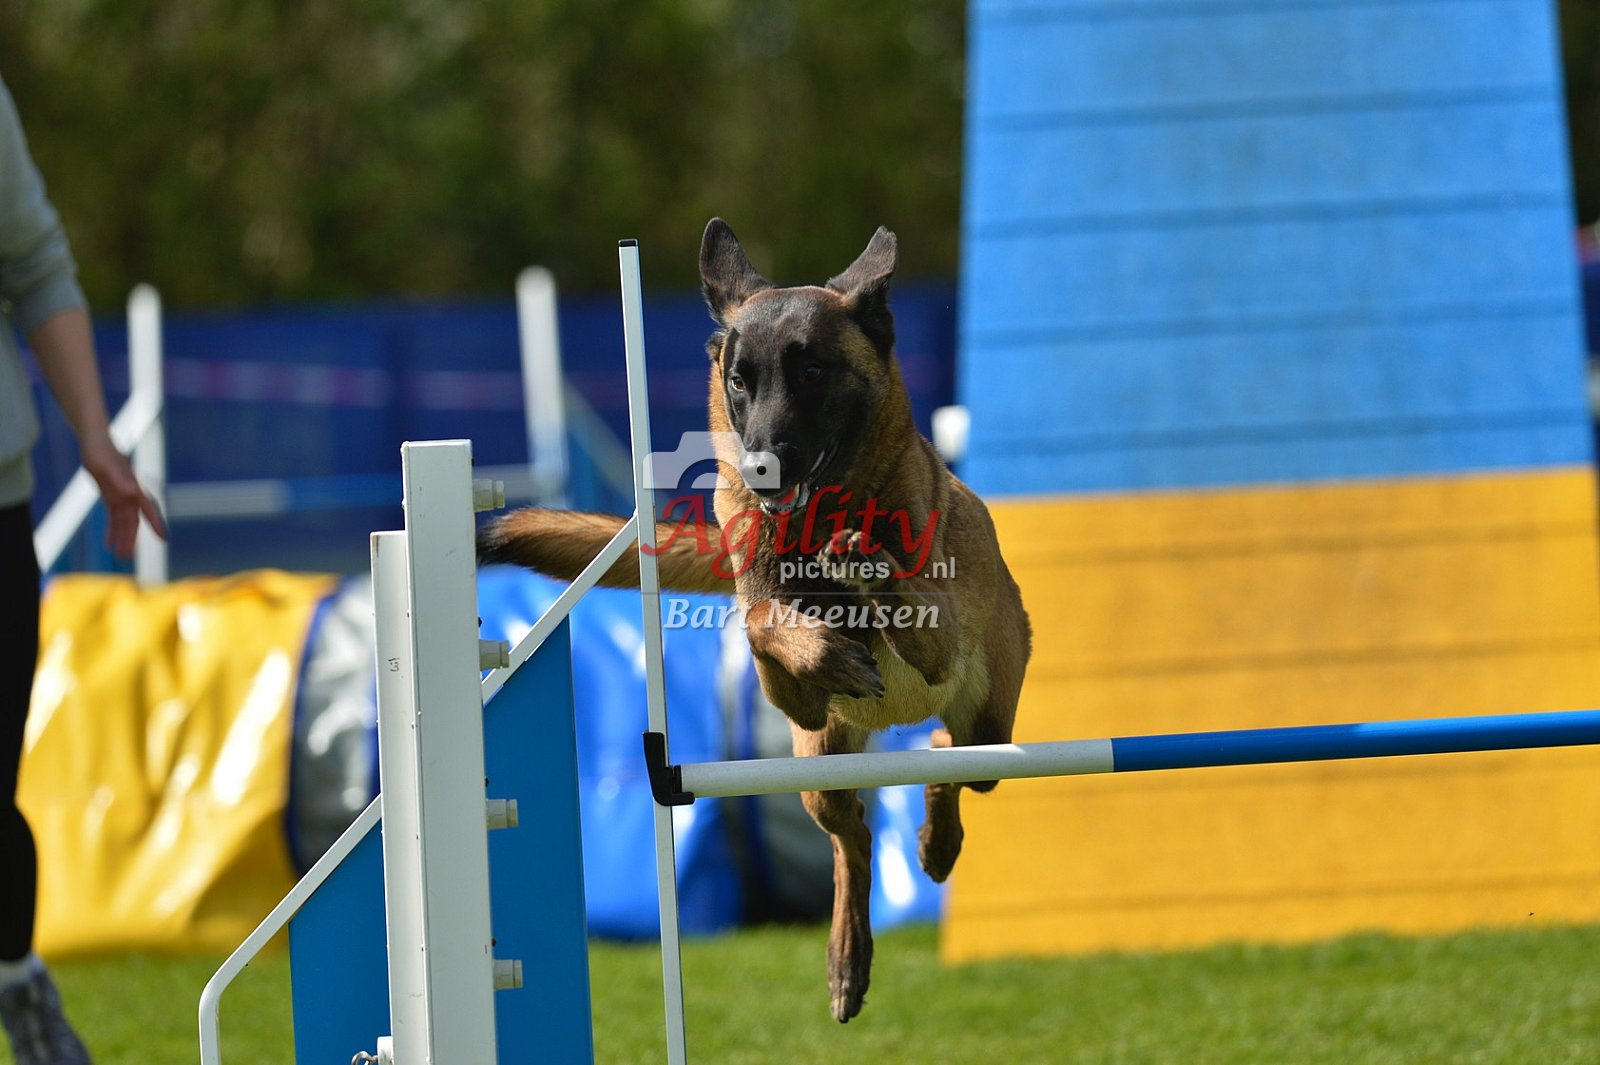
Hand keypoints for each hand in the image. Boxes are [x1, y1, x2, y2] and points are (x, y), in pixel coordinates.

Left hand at [80, 431, 166, 559]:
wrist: (95, 442)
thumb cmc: (101, 451)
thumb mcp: (106, 465)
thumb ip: (120, 478)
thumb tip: (132, 490)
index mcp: (133, 488)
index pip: (148, 508)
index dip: (156, 523)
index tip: (163, 538)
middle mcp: (131, 494)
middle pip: (134, 520)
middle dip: (131, 538)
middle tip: (127, 556)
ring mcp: (122, 497)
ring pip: (124, 522)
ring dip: (122, 538)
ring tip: (120, 556)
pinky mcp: (111, 497)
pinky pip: (113, 518)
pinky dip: (112, 530)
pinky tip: (109, 544)